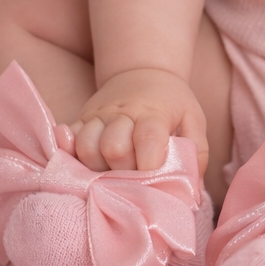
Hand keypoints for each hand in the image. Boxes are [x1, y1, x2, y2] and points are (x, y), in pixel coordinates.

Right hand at [70, 68, 207, 175]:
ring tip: (112, 174)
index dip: (149, 165)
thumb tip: (191, 194)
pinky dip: (71, 157)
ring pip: (86, 147)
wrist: (141, 71)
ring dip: (97, 168)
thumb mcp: (193, 120)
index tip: (154, 180)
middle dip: (123, 172)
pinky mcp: (81, 120)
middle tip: (134, 179)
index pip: (147, 138)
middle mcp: (122, 112)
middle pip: (113, 148)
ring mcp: (98, 115)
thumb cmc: (170, 102)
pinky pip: (68, 141)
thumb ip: (196, 154)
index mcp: (153, 113)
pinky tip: (82, 166)